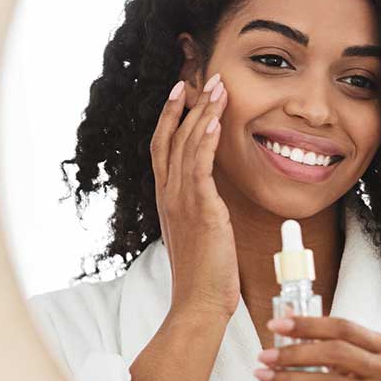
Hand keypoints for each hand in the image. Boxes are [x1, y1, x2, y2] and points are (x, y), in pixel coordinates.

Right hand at [149, 72, 239, 318]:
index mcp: (167, 199)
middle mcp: (169, 195)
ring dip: (202, 112)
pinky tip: (213, 120)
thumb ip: (201, 210)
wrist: (198, 302)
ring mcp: (181, 200)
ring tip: (217, 87)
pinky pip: (199, 166)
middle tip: (204, 78)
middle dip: (188, 105)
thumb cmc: (205, 273)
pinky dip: (205, 140)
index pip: (163, 148)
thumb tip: (211, 199)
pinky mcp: (200, 209)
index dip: (170, 117)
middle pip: (171, 138)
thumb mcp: (199, 233)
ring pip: (186, 145)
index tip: (181, 93)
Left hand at [253, 316, 380, 380]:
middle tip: (265, 355)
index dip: (308, 324)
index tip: (277, 325)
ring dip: (289, 379)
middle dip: (293, 352)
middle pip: (334, 352)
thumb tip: (293, 325)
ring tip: (264, 376)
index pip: (343, 328)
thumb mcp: (372, 371)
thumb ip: (339, 350)